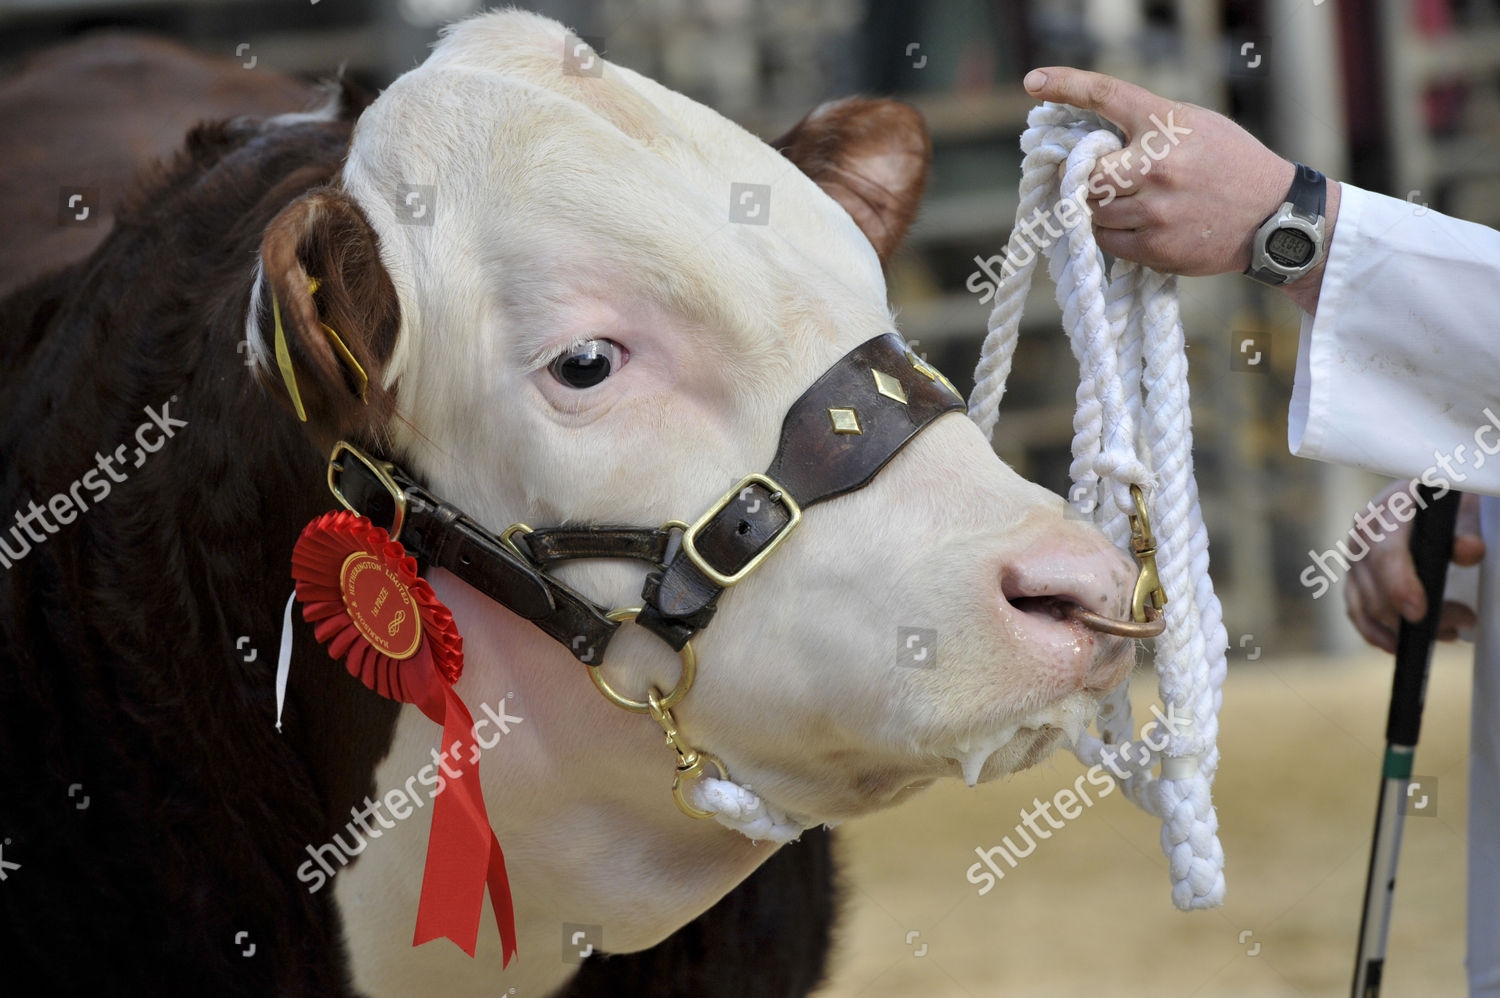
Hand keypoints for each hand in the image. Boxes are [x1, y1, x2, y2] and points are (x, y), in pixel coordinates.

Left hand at [1021, 66, 1337, 310]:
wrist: (1275, 216)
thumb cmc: (1230, 164)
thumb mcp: (1195, 125)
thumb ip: (1146, 127)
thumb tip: (1088, 141)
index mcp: (1166, 123)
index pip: (1106, 94)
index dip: (1065, 84)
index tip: (1033, 81)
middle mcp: (1156, 164)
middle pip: (1086, 172)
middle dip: (1082, 177)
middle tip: (1091, 178)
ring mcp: (1155, 210)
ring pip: (1091, 210)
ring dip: (1096, 208)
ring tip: (1124, 203)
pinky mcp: (1157, 247)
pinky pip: (1106, 241)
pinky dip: (1110, 234)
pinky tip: (1135, 225)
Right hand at [1345, 482, 1484, 652]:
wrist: (1424, 500)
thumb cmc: (1446, 505)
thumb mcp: (1462, 510)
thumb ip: (1465, 531)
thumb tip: (1469, 550)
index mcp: (1387, 512)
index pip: (1385, 555)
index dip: (1399, 586)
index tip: (1419, 612)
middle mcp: (1363, 535)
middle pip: (1377, 591)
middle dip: (1420, 617)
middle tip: (1464, 619)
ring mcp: (1354, 558)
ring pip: (1367, 608)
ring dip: (1407, 630)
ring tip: (1449, 630)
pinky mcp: (1353, 578)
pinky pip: (1357, 613)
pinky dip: (1379, 634)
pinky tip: (1403, 644)